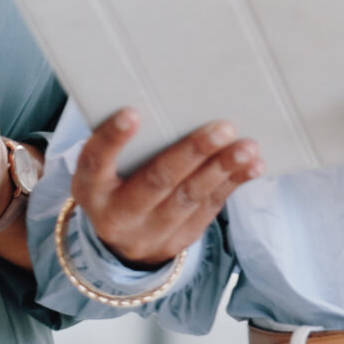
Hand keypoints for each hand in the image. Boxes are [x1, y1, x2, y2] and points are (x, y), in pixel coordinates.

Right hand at [71, 110, 261, 269]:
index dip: (112, 139)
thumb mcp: (103, 168)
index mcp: (91, 188)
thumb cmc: (113, 185)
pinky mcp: (179, 240)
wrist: (119, 243)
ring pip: (189, 198)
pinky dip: (232, 185)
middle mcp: (117, 215)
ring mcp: (150, 233)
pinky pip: (208, 210)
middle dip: (192, 153)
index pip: (95, 162)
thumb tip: (167, 100)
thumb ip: (121, 143)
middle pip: (156, 181)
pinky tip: (252, 166)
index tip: (133, 113)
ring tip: (247, 147)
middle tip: (222, 128)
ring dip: (222, 169)